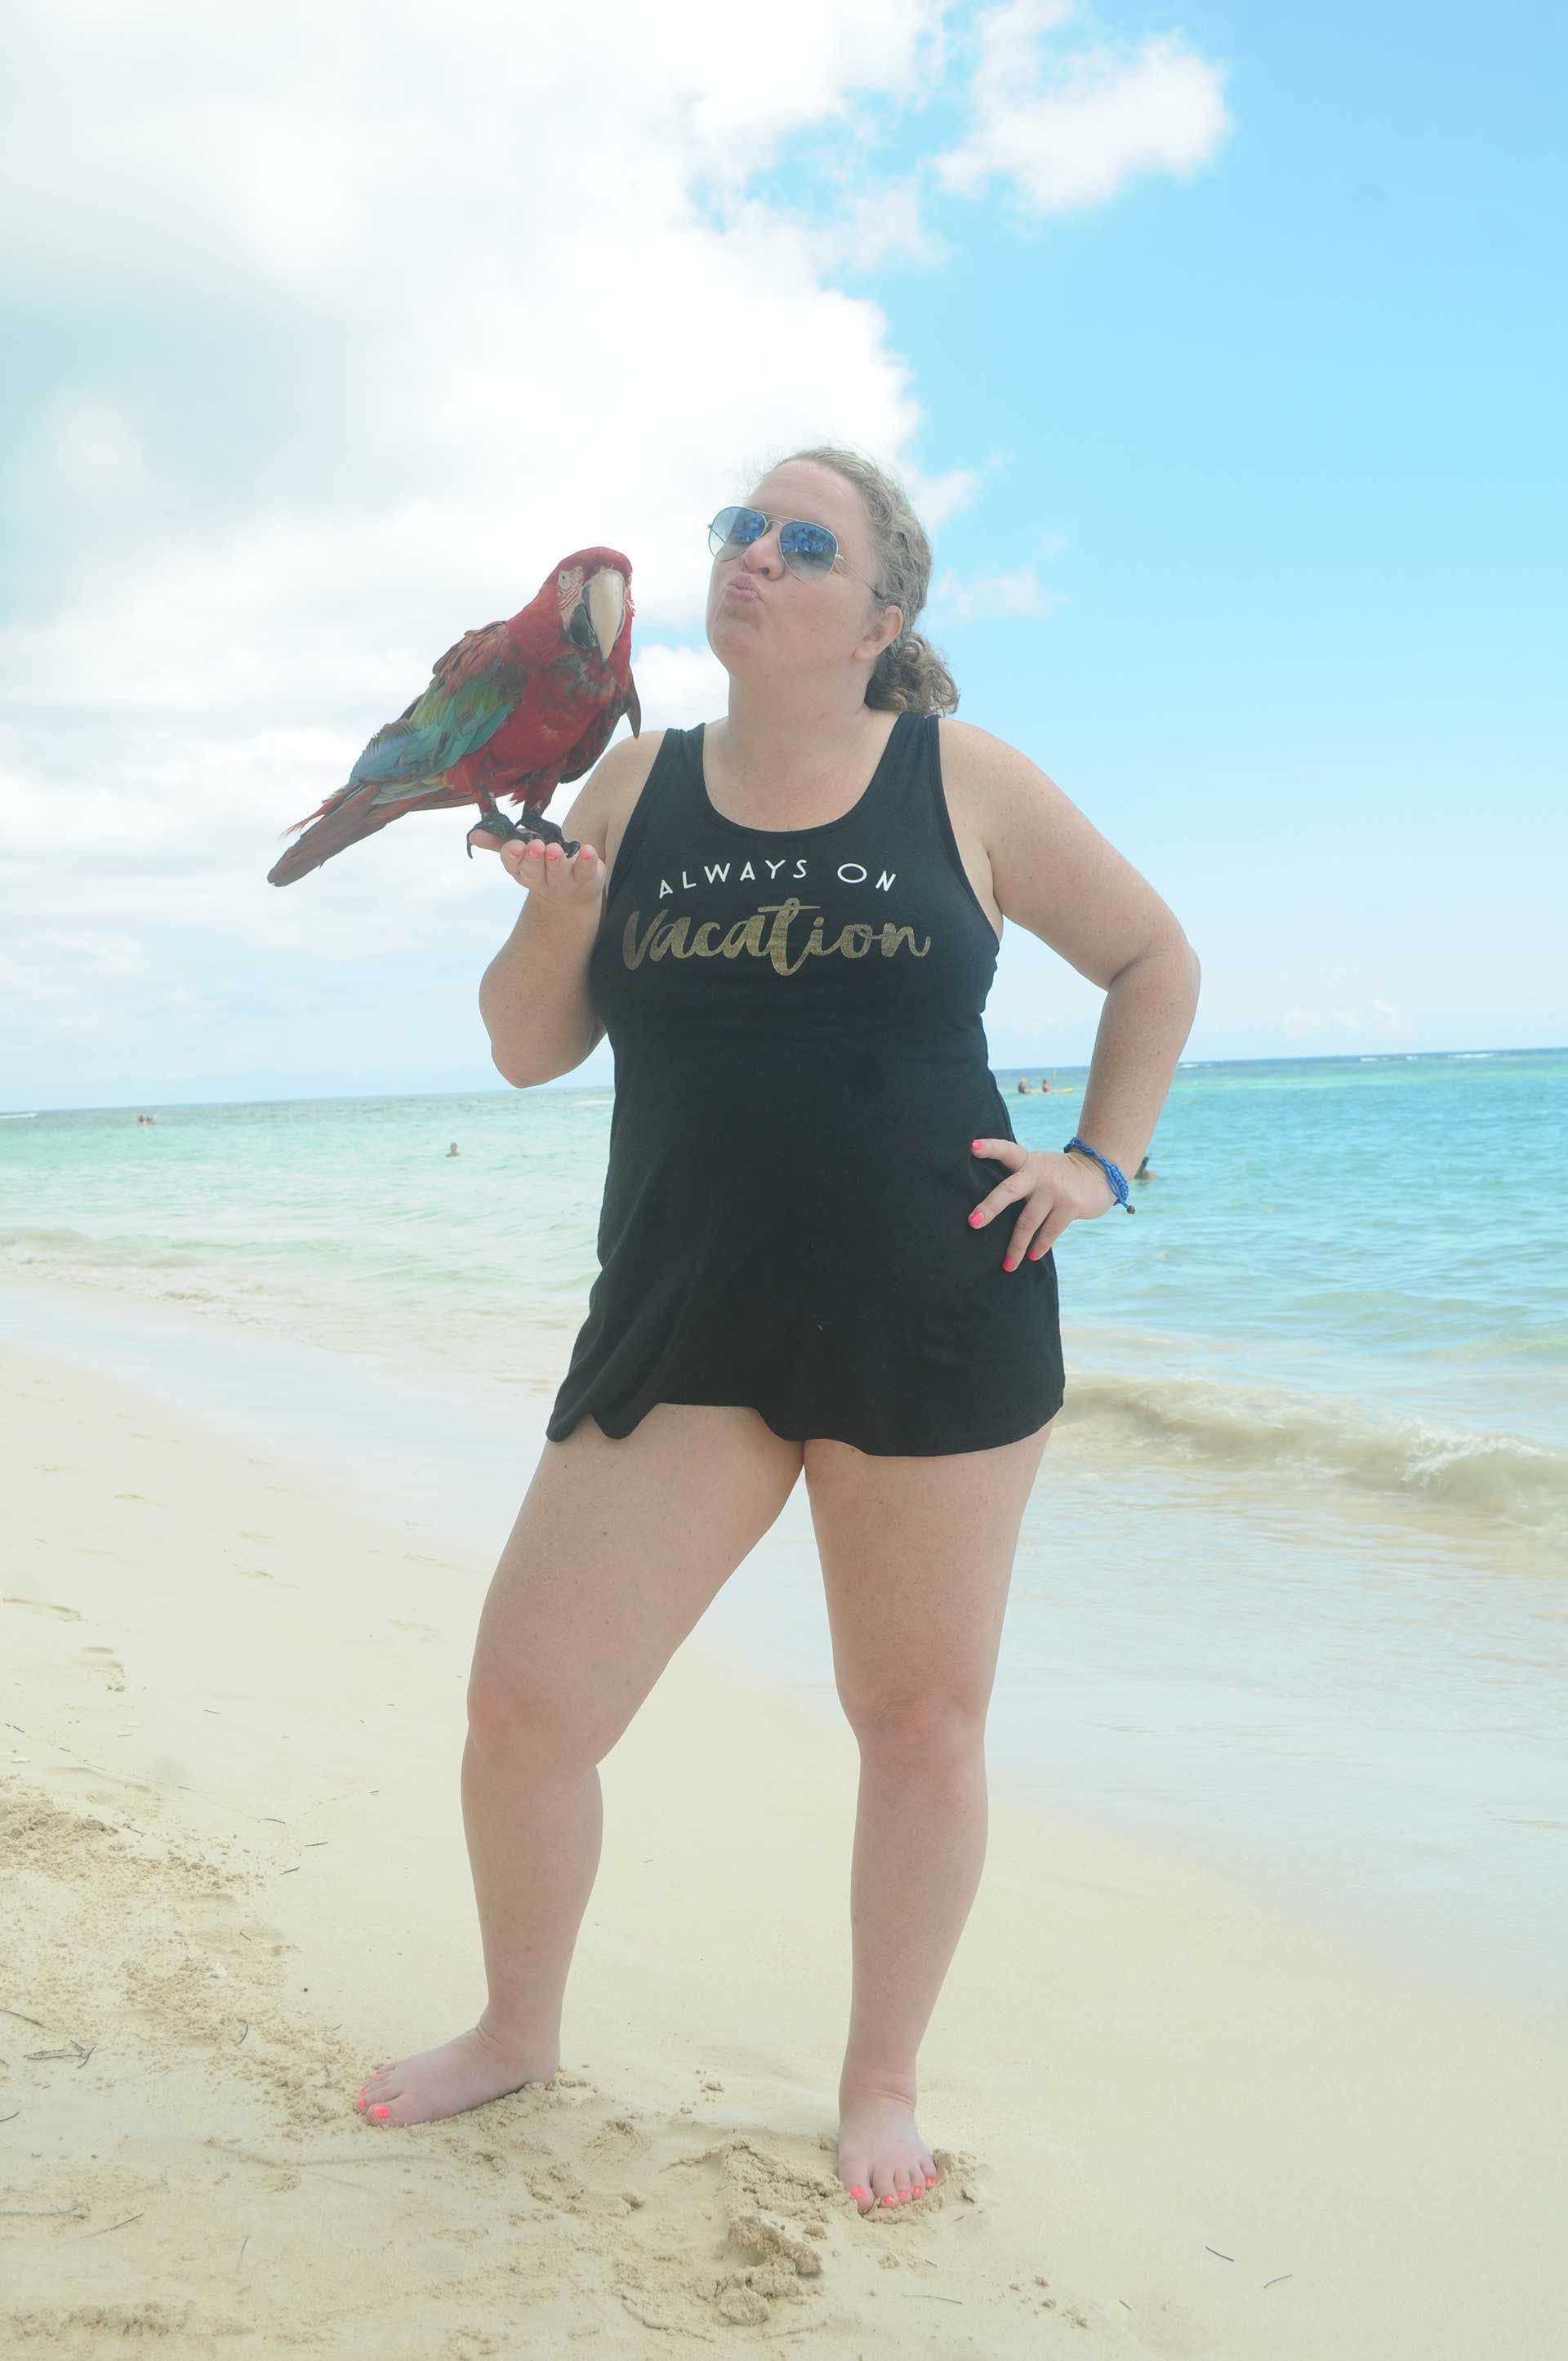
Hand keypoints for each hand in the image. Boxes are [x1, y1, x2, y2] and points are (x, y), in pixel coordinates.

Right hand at [468, 824, 605, 905]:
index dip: (513, 857)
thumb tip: (473, 835)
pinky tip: (587, 850)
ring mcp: (564, 883)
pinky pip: (586, 871)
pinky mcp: (586, 879)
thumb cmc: (544, 866)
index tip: (515, 846)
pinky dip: (587, 861)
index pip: (514, 866)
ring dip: (556, 861)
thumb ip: (499, 842)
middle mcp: (542, 881)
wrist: (575, 892)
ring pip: (558, 874)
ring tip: (554, 849)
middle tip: (536, 846)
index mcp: (523, 872)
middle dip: (534, 859)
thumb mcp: (522, 854)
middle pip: (534, 872)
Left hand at [967, 1139, 1114, 1269]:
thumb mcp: (1039, 1166)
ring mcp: (1055, 1190)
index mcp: (1028, 1162)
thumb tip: (990, 1208)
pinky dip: (1039, 1246)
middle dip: (990, 1207)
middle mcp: (1039, 1173)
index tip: (973, 1147)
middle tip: (973, 1223)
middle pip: (1009, 1191)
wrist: (1100, 1173)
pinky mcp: (1070, 1206)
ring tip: (1008, 1265)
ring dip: (1016, 1247)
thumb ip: (1020, 1177)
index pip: (1007, 1151)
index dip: (991, 1148)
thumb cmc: (1057, 1175)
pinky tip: (1032, 1256)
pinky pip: (1049, 1232)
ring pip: (1028, 1222)